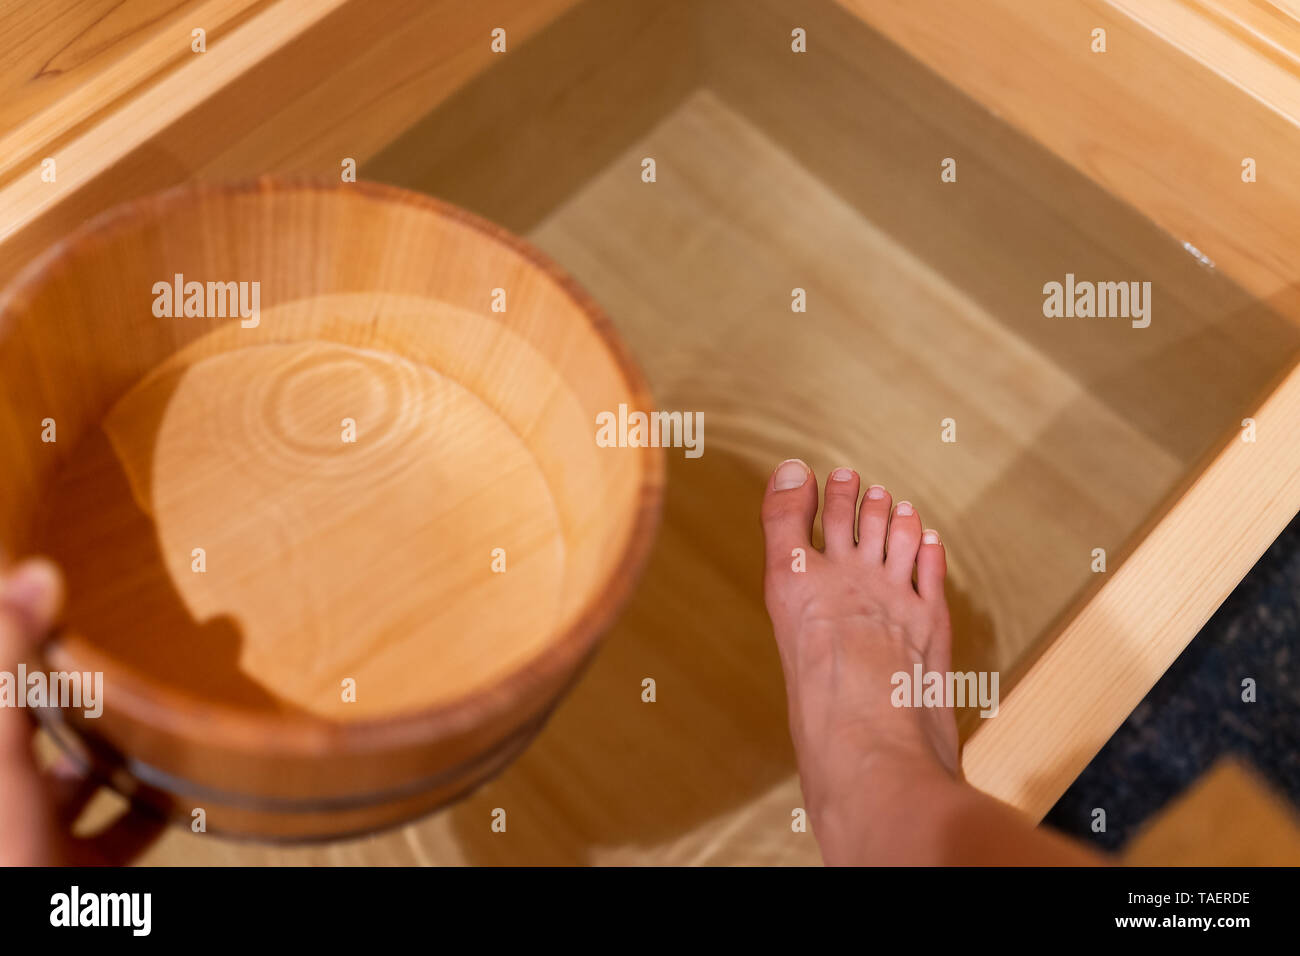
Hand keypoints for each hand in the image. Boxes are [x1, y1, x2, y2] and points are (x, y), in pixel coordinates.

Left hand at [0, 557, 159, 864]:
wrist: (26, 935)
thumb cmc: (0, 856)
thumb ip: (8, 661)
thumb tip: (33, 571)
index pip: (0, 678)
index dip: (21, 637)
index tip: (61, 591)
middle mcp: (1, 793)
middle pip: (36, 722)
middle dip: (81, 685)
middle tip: (129, 644)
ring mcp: (27, 837)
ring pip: (73, 775)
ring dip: (117, 745)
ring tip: (163, 706)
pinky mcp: (68, 873)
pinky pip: (115, 831)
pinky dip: (149, 806)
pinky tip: (182, 786)